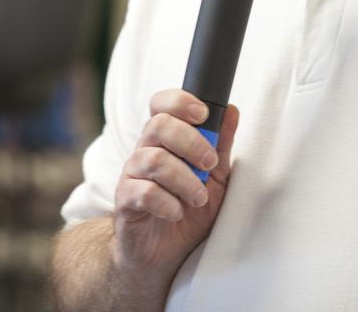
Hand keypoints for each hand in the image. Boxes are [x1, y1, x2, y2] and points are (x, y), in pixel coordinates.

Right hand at [112, 88, 238, 279]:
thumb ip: (221, 146)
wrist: (166, 255)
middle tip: (209, 165)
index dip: (180, 101)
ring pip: (153, 159)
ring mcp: (132, 176)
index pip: (161, 104)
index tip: (203, 115)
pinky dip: (167, 202)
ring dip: (184, 179)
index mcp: (165, 140)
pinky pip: (143, 192)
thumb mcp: (215, 178)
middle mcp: (145, 151)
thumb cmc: (190, 212)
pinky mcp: (125, 202)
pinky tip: (176, 213)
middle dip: (191, 142)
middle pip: (158, 125)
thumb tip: (232, 111)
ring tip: (198, 198)